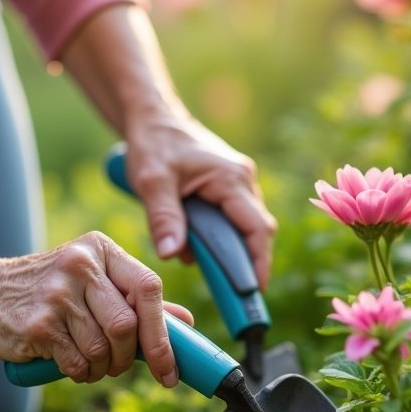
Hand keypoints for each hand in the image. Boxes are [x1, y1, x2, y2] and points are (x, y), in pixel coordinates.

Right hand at [0, 231, 192, 385]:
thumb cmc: (52, 290)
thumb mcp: (94, 280)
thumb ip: (137, 298)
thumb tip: (186, 322)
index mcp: (100, 249)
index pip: (148, 288)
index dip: (163, 334)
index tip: (169, 368)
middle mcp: (79, 265)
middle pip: (127, 324)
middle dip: (128, 357)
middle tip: (118, 365)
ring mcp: (57, 294)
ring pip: (103, 348)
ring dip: (102, 368)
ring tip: (90, 361)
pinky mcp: (39, 323)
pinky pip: (78, 362)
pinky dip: (81, 373)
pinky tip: (70, 363)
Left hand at [126, 117, 277, 288]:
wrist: (152, 118)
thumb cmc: (153, 144)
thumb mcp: (152, 181)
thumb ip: (163, 218)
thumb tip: (170, 255)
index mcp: (231, 178)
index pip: (256, 229)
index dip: (258, 263)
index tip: (253, 292)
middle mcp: (242, 181)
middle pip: (255, 232)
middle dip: (242, 262)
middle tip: (228, 292)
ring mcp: (237, 184)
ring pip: (241, 228)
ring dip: (221, 248)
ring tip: (191, 255)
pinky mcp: (226, 189)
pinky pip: (228, 221)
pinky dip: (212, 237)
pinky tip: (188, 242)